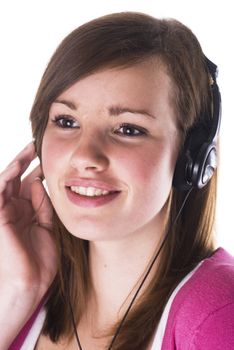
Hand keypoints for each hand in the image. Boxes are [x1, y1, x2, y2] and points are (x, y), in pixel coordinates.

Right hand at [0, 142, 56, 341]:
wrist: (31, 282)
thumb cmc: (40, 260)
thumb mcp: (48, 226)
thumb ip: (43, 204)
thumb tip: (40, 182)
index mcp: (27, 212)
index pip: (31, 184)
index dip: (40, 169)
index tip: (52, 156)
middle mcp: (15, 209)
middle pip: (19, 178)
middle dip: (28, 161)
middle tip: (38, 144)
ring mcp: (5, 211)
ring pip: (7, 181)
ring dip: (17, 164)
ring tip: (30, 149)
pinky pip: (0, 192)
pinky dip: (7, 178)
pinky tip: (18, 166)